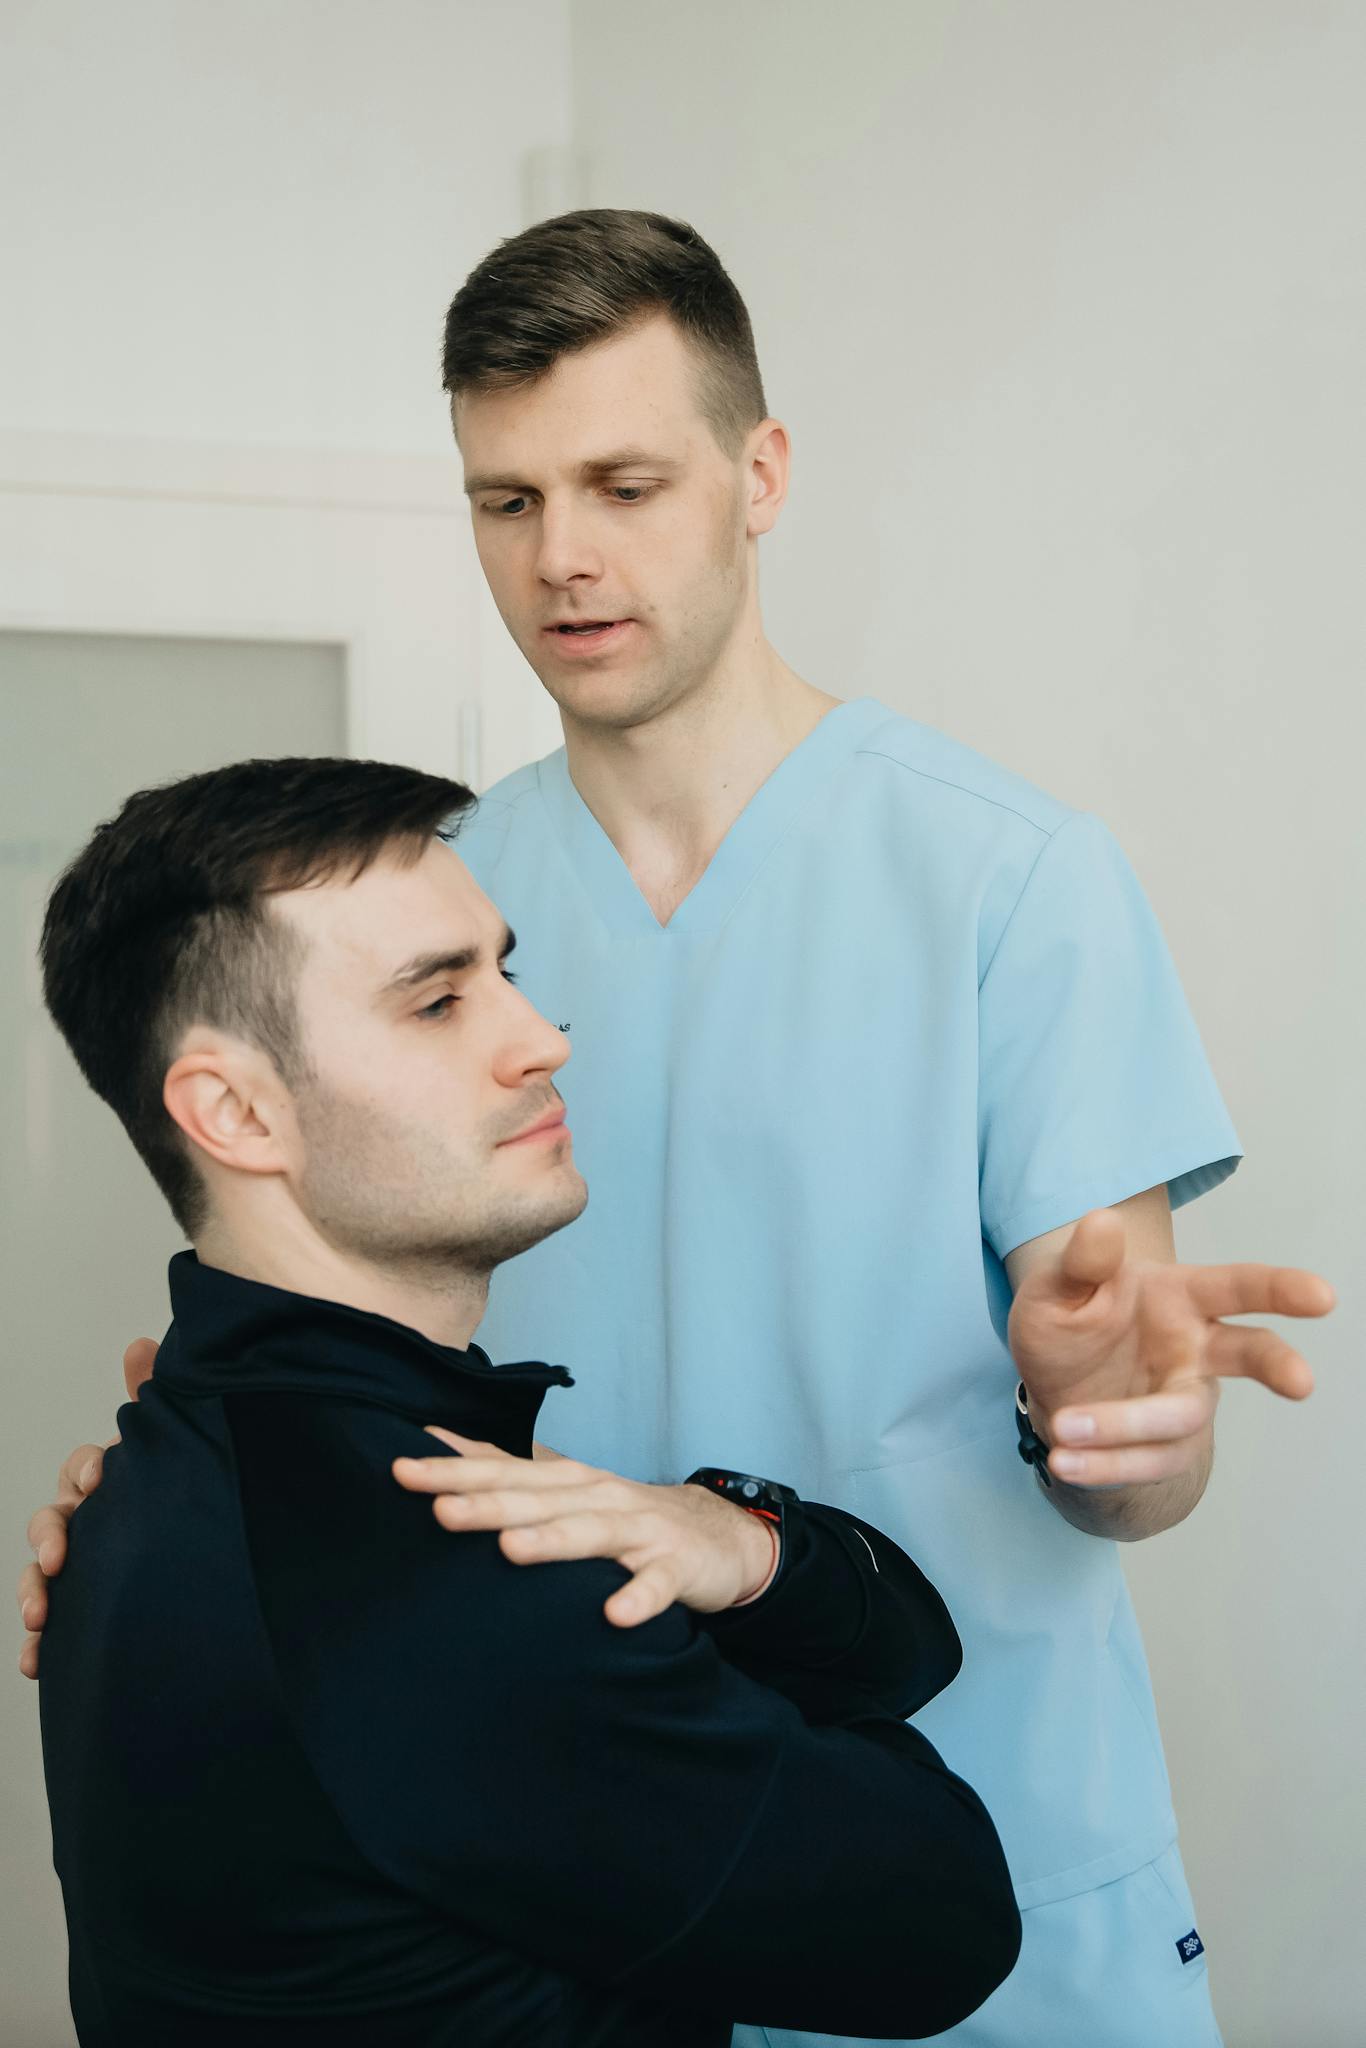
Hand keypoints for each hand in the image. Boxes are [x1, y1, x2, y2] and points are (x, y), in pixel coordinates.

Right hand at [15, 1337, 156, 1678]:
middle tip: (57, 1558)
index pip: (84, 1468)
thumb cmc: (187, 1497)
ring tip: (39, 1619)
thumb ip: (155, 1403)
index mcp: (113, 1482)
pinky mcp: (86, 1608)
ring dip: (32, 1592)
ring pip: (42, 1574)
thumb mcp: (178, 1453)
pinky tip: (37, 1661)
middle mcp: (93, 1522)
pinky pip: (52, 1624)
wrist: (213, 1579)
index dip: (86, 1470)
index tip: (100, 1479)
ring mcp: (85, 1566)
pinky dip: (39, 1642)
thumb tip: (140, 1343)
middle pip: (52, 1521)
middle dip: (48, 1538)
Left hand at [393, 1429, 777, 1626]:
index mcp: (565, 1480)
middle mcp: (597, 1497)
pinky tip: (614, 1614)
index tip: (401, 1472)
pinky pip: (656, 1585)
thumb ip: (500, 1466)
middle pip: (536, 1501)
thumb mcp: (562, 1485)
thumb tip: (432, 1439)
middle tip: (439, 1511)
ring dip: (553, 1541)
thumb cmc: (621, 1513)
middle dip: (488, 1505)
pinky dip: (638, 1597)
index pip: (501, 1473)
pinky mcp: (675, 1567)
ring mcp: (638, 1531)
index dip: (453, 1473)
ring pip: (591, 1535)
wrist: (713, 1534)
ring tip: (511, 1551)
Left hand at [1008, 1209, 1334, 1487]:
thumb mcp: (1054, 1287)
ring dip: (1125, 1426)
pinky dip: (1105, 1465)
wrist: (1046, 1387)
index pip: (1237, 1287)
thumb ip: (1080, 1262)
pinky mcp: (1166, 1448)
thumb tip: (1102, 1221)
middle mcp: (1195, 1347)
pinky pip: (1146, 1462)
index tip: (1321, 1297)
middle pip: (1250, 1354)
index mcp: (1179, 1296)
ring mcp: (1184, 1399)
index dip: (1280, 1290)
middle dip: (1279, 1365)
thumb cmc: (1064, 1323)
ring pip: (1179, 1418)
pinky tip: (1066, 1462)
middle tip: (1302, 1383)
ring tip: (1065, 1428)